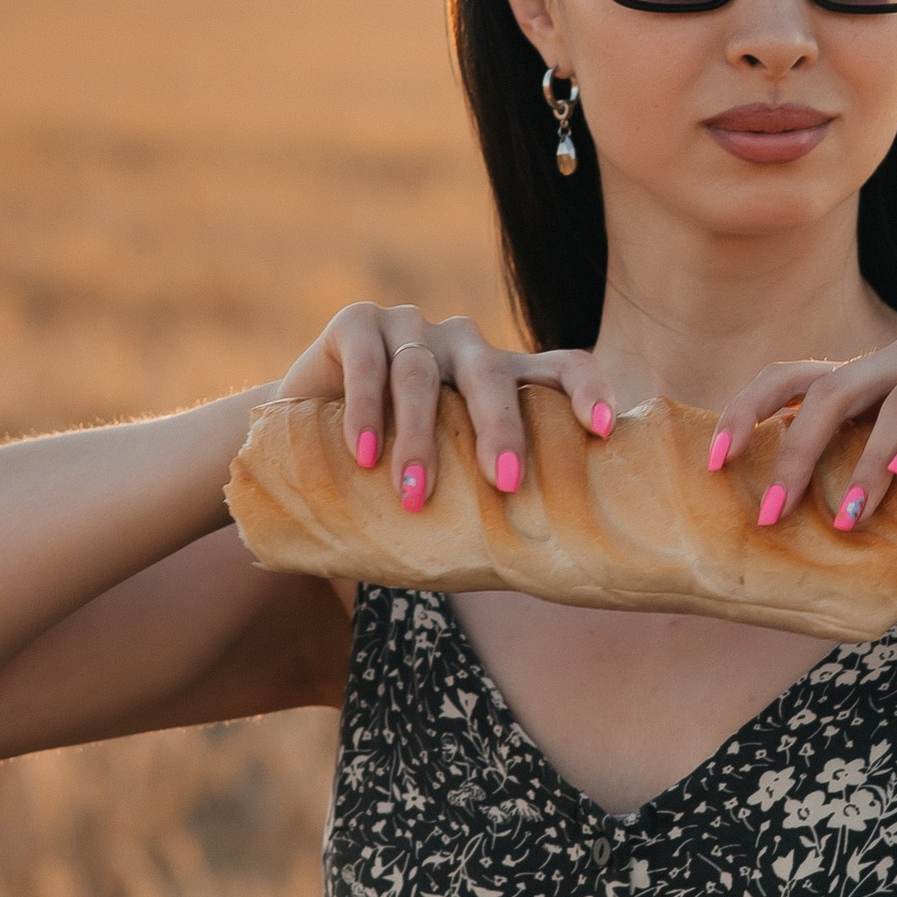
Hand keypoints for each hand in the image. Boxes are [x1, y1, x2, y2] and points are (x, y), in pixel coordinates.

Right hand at [274, 305, 611, 511]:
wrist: (296, 441)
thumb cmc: (388, 475)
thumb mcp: (441, 482)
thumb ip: (479, 504)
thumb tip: (536, 574)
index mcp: (500, 376)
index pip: (561, 368)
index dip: (586, 391)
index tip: (600, 429)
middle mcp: (462, 344)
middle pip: (492, 375)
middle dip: (501, 429)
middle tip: (505, 481)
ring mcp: (410, 326)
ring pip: (423, 374)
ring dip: (418, 438)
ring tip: (413, 494)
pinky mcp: (356, 322)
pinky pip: (368, 361)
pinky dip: (366, 409)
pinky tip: (363, 451)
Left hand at [707, 326, 896, 534]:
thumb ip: (873, 486)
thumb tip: (803, 554)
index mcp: (877, 375)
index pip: (794, 380)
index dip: (747, 412)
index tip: (713, 462)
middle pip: (834, 391)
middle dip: (796, 454)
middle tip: (774, 514)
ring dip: (868, 462)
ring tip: (850, 515)